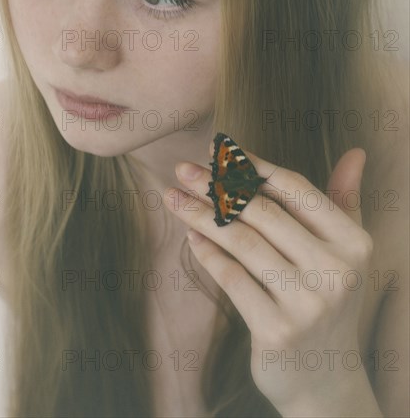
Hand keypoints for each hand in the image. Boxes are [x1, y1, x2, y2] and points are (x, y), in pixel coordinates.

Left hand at [164, 140, 381, 415]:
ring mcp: (307, 303)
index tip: (218, 150)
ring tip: (172, 196)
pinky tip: (190, 236)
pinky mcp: (276, 330)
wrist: (323, 378)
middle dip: (215, 185)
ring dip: (200, 214)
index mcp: (353, 243)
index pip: (295, 189)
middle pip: (262, 212)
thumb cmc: (326, 299)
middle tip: (183, 168)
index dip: (252, 165)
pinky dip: (206, 253)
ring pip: (241, 241)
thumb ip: (345, 200)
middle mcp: (336, 271)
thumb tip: (355, 152)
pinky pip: (231, 278)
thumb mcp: (343, 252)